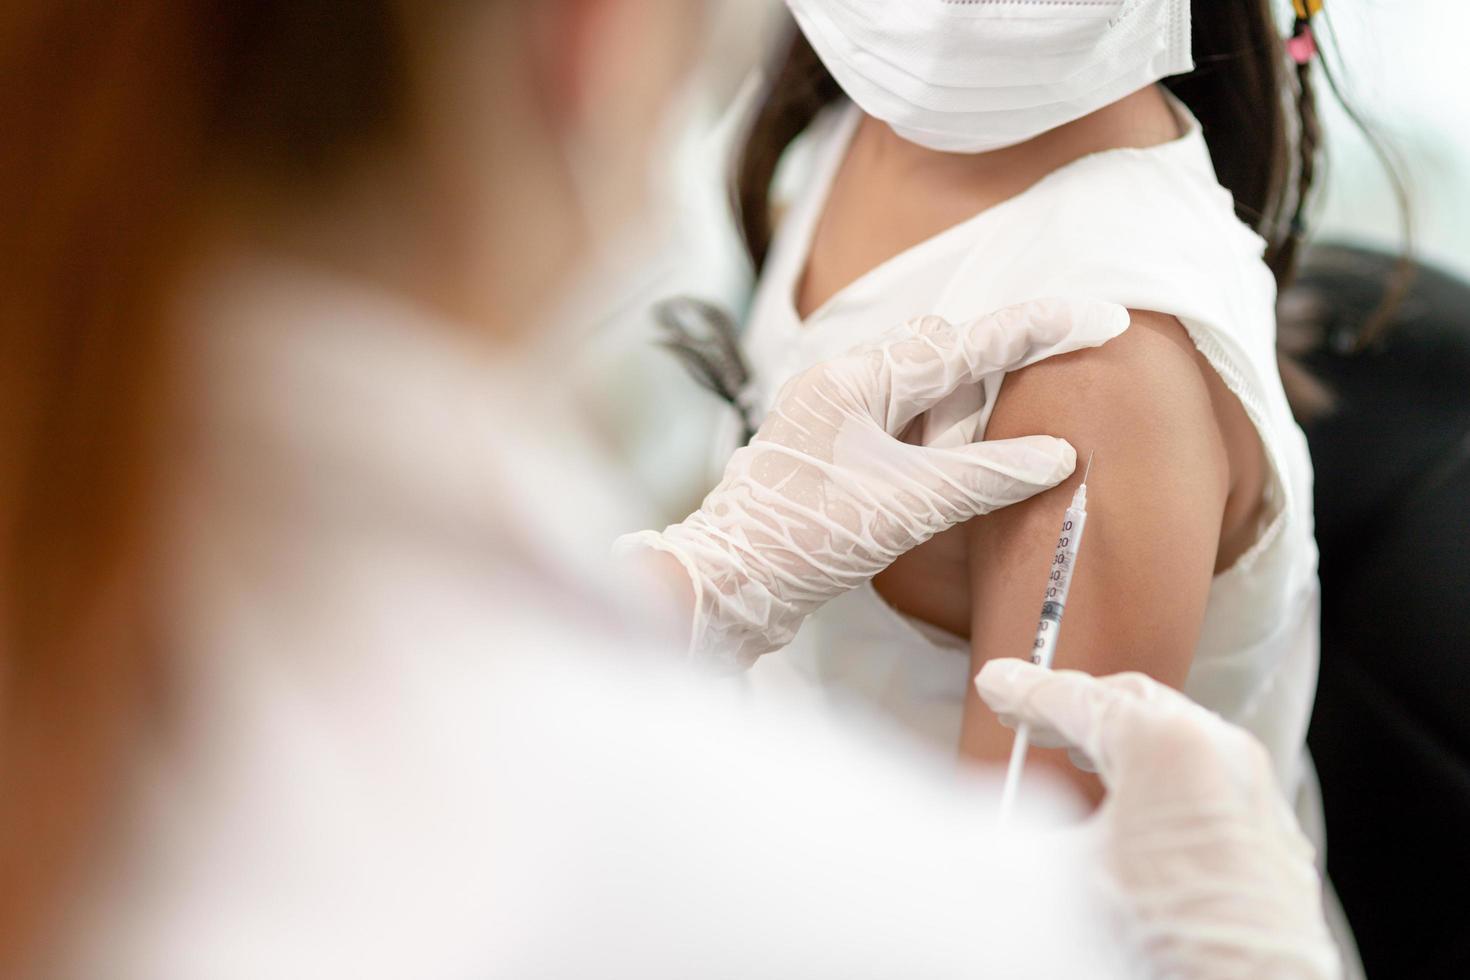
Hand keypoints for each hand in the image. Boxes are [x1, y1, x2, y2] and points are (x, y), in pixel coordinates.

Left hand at [617, 299, 1129, 666]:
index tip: (1102, 316)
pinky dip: (931, 447)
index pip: (967, 344)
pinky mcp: (829, 451)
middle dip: (989, 382)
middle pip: (942, 360)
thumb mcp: (908, 506)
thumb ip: (986, 476)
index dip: (1039, 330)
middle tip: (1009, 419)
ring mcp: (831, 416)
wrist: (730, 585)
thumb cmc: (807, 538)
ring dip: (955, 427)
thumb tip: (1058, 455)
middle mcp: (841, 383)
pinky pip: (899, 428)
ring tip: (946, 475)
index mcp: (857, 379)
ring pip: (921, 396)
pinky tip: (938, 477)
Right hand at [976, 660, 1340, 979]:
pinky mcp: (1272, 837)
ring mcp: (1254, 793)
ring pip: (1178, 734)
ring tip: (1076, 752)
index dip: (1025, 689)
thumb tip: (966, 824)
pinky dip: (1162, 772)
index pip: (1076, 698)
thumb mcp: (1054, 878)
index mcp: (1166, 745)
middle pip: (1132, 702)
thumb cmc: (1164, 945)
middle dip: (1073, 705)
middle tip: (1027, 712)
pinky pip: (1210, 776)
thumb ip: (1011, 826)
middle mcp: (1220, 753)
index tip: (999, 684)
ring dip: (1119, 738)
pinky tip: (1134, 801)